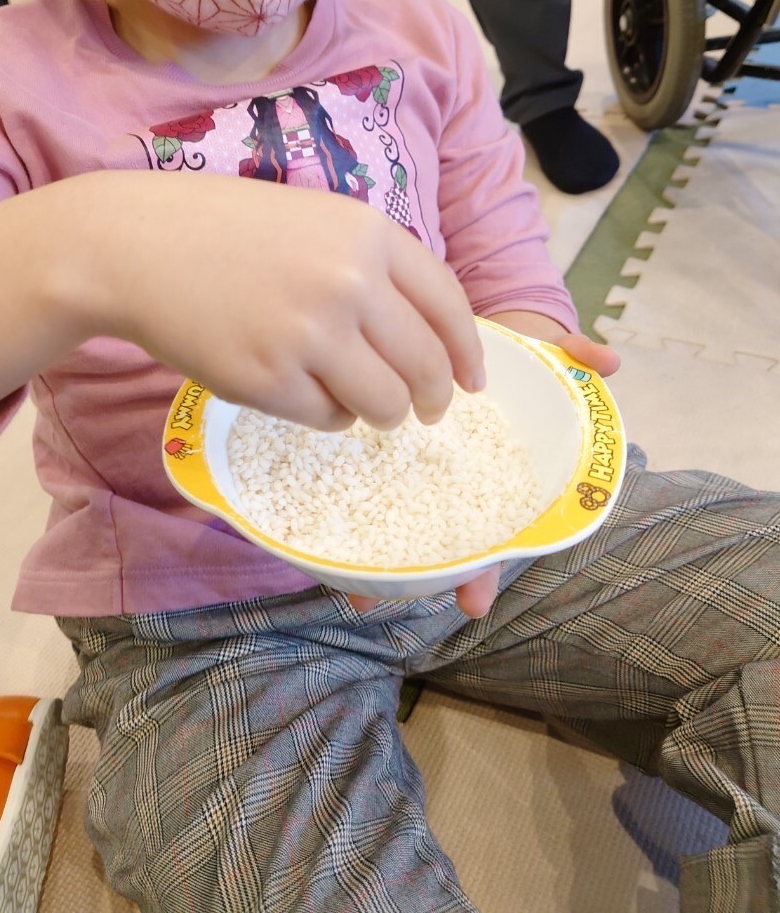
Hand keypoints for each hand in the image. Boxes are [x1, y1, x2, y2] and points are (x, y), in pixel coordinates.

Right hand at [68, 171, 484, 431]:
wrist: (134, 245)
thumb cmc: (224, 229)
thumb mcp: (315, 221)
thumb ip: (373, 267)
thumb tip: (429, 339)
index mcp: (368, 234)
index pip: (448, 305)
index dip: (467, 352)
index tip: (472, 381)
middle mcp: (348, 283)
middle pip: (425, 366)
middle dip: (433, 398)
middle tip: (426, 410)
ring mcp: (308, 334)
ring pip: (384, 403)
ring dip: (382, 413)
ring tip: (361, 403)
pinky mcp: (267, 381)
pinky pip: (328, 419)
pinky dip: (325, 414)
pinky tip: (300, 390)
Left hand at [343, 331, 619, 619]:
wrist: (464, 320)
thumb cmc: (511, 351)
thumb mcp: (543, 350)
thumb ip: (576, 355)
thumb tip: (609, 361)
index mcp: (498, 473)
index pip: (496, 531)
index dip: (485, 567)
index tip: (471, 603)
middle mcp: (457, 483)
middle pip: (442, 544)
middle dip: (420, 578)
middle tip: (380, 603)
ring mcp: (417, 471)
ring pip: (399, 528)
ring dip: (377, 563)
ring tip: (350, 590)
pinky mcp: (377, 448)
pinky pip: (358, 489)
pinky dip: (339, 517)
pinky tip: (316, 544)